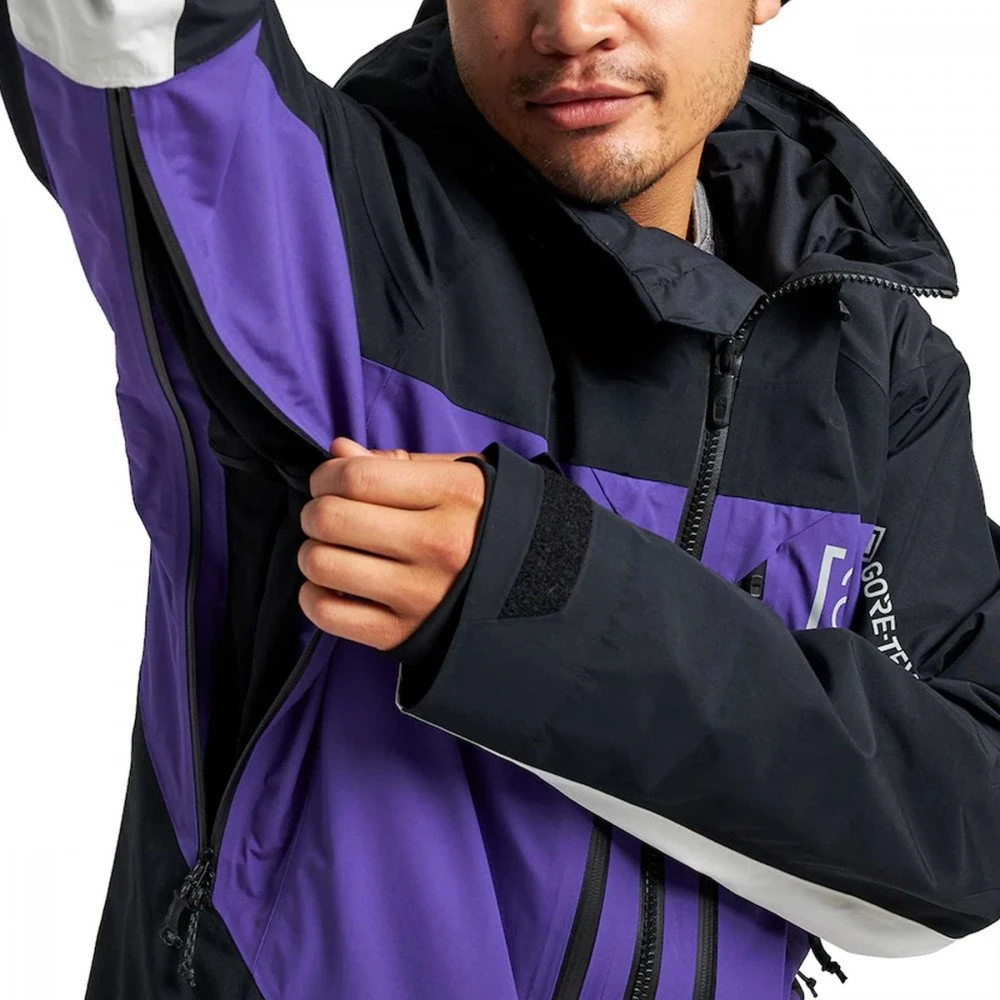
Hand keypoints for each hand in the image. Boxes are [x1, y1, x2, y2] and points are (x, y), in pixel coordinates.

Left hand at [298, 437, 486, 649]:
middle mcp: (438, 545)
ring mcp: (419, 594)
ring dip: (312, 553)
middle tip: (326, 514)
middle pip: (332, 518)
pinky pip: (327, 614)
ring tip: (332, 549)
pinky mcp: (402, 634)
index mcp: (454, 496)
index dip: (327, 475)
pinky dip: (314, 596)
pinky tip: (333, 585)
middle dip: (314, 510)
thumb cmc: (483, 522)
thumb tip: (337, 452)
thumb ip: (397, 463)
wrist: (535, 588)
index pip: (358, 477)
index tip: (329, 481)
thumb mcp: (457, 478)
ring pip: (322, 565)